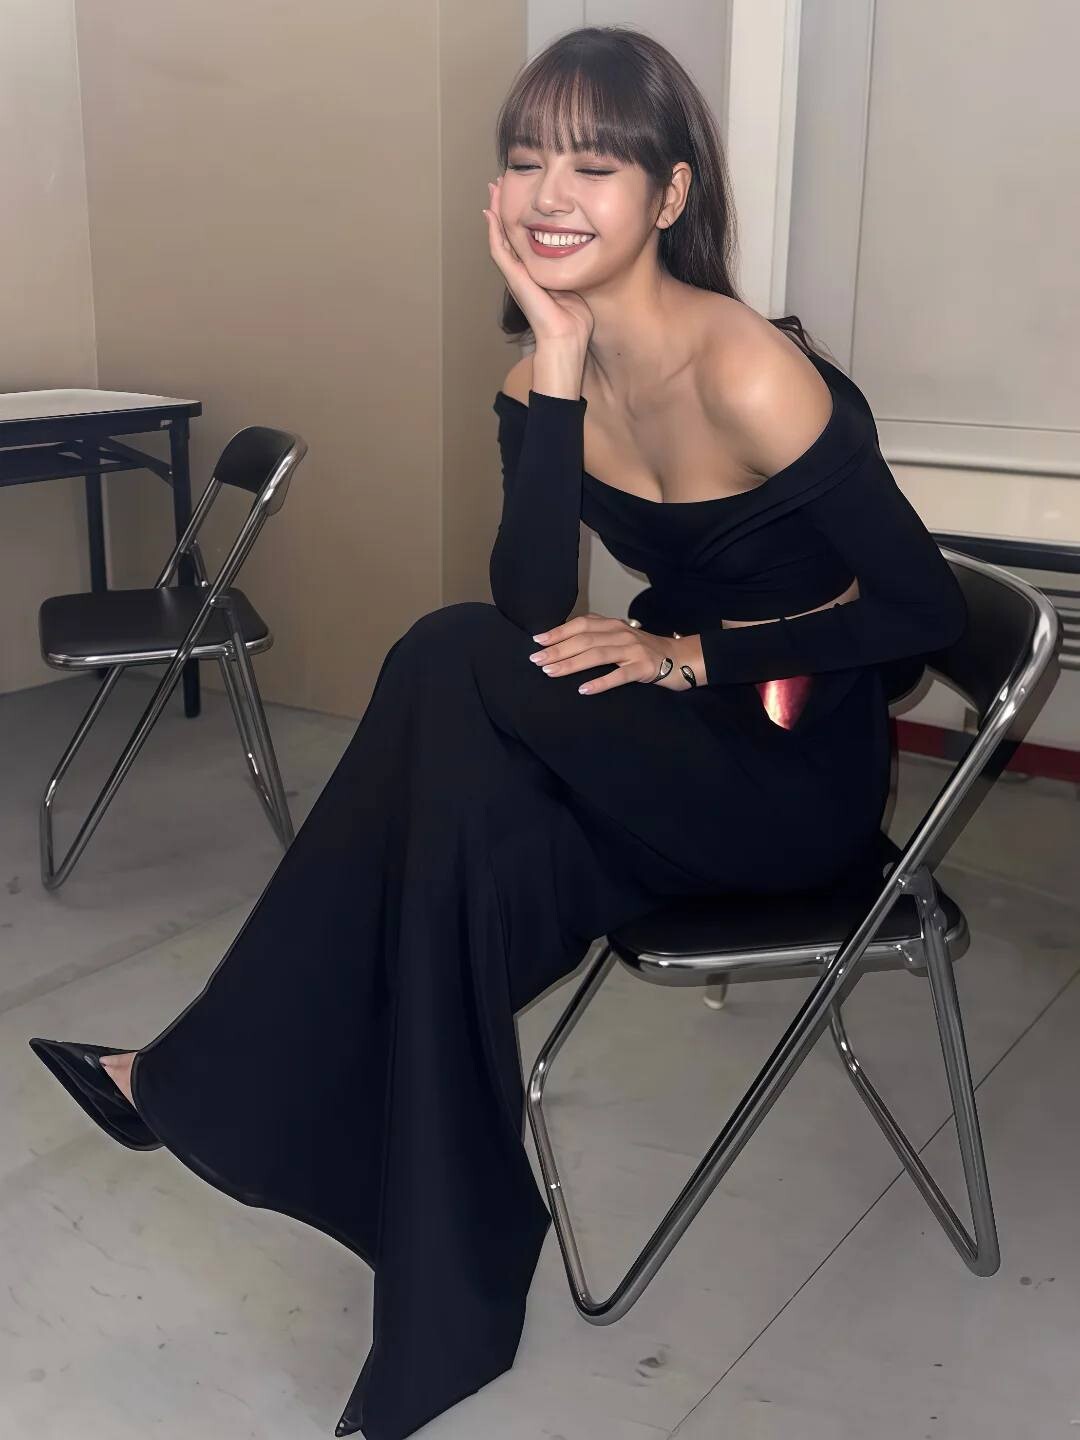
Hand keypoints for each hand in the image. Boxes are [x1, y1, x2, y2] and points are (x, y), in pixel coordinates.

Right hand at [483, 175, 595, 350]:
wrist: (566, 338)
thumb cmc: (574, 318)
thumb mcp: (575, 281)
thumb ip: (574, 264)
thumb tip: (586, 246)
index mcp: (535, 271)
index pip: (523, 236)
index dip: (520, 214)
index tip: (520, 191)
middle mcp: (521, 271)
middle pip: (508, 232)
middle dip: (503, 207)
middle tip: (499, 183)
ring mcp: (515, 275)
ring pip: (499, 237)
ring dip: (494, 212)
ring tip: (493, 189)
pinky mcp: (514, 279)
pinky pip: (499, 251)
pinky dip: (494, 232)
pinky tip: (491, 213)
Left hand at [528, 614, 694, 693]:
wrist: (680, 657)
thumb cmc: (644, 651)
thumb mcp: (620, 638)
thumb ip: (598, 637)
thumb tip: (564, 644)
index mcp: (614, 625)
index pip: (582, 624)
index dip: (559, 632)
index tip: (538, 641)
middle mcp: (622, 634)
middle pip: (585, 639)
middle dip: (558, 649)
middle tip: (537, 660)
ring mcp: (634, 650)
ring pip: (597, 655)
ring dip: (571, 663)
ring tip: (551, 672)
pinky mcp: (644, 668)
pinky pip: (619, 675)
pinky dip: (600, 682)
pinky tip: (583, 689)